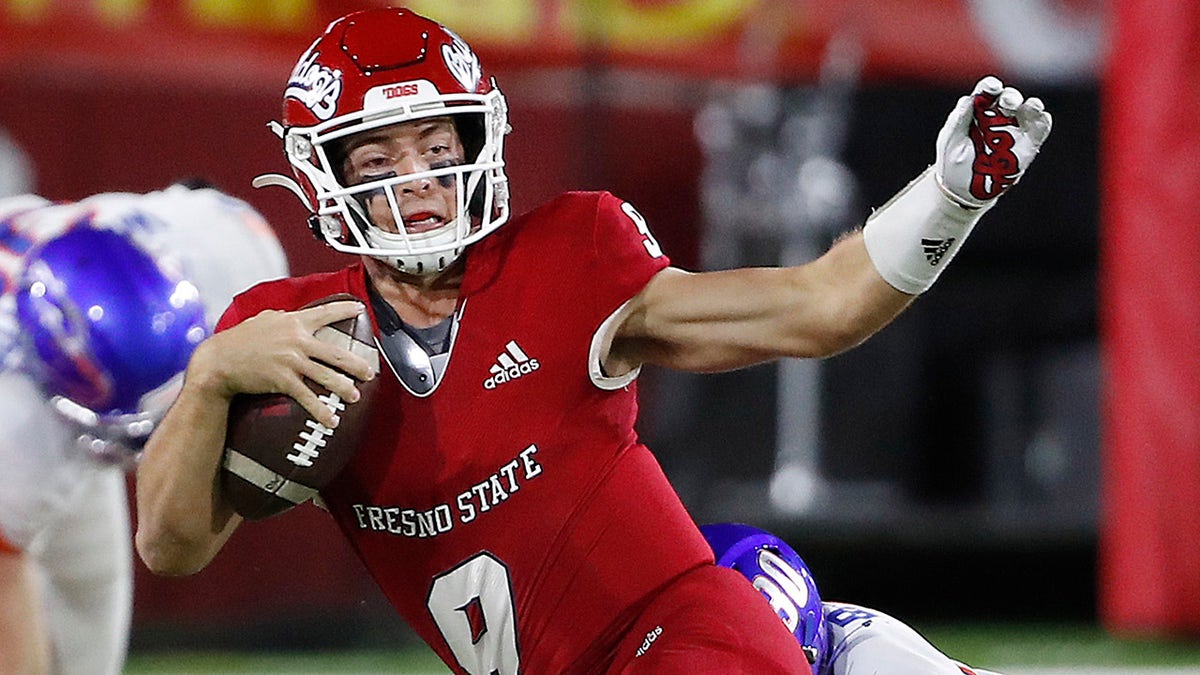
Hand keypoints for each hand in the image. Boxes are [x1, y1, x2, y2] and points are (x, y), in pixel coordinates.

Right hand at [188, 300, 376, 426]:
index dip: (345, 310)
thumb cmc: (239, 340)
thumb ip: (281, 317)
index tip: (361, 309)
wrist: (218, 360)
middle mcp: (296, 340)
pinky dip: (321, 410)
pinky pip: (308, 397)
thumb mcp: (262, 320)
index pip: (325, 313)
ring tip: (355, 396)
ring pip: (326, 376)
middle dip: (356, 363)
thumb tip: (288, 315)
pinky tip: (331, 419)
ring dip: (344, 388)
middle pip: (335, 352)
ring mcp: (291, 360)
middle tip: (370, 372)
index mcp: (293, 322)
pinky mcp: (283, 380)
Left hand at [934, 76, 1052, 208]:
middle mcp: (998, 116)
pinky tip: (1042, 118)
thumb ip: (959, 120)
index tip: (992, 88)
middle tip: (1008, 104)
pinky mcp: (1027, 146)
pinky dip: (1043, 121)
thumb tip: (969, 99)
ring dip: (1032, 105)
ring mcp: (1014, 130)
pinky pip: (1039, 129)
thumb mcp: (950, 141)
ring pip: (1028, 110)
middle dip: (1011, 97)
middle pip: (1009, 98)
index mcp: (977, 111)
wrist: (962, 191)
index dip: (991, 86)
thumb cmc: (953, 162)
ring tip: (1033, 107)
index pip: (987, 91)